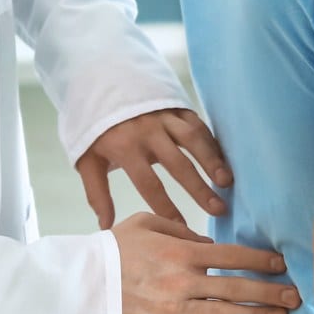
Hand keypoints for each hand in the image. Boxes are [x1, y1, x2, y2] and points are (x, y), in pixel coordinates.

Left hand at [77, 108, 232, 228]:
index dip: (167, 207)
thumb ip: (97, 193)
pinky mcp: (176, 107)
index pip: (149, 184)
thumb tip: (107, 226)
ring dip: (212, 161)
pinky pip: (198, 125)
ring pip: (193, 141)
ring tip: (227, 182)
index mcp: (125, 148)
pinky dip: (212, 143)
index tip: (182, 228)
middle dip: (199, 188)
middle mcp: (148, 132)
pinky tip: (224, 160)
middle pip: (178, 164)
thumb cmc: (96, 130)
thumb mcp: (87, 160)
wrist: (101, 84)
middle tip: (218, 210)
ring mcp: (164, 117)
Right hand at [112, 213, 298, 313]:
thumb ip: (180, 231)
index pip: (231, 255)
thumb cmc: (114, 249)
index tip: (281, 263)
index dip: (260, 259)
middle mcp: (183, 281)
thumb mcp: (145, 223)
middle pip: (236, 287)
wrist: (83, 284)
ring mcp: (175, 309)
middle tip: (296, 295)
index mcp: (181, 252)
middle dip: (270, 291)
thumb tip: (208, 243)